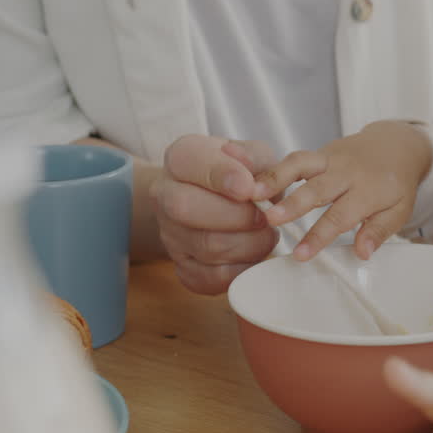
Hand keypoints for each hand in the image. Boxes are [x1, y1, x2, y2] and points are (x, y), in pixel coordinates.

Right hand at [150, 135, 279, 293]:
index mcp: (181, 158)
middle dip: (237, 216)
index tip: (249, 188)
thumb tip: (249, 183)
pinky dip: (241, 268)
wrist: (223, 202)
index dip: (223, 176)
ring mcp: (170, 234)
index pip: (190, 163)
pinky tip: (254, 253)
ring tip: (267, 233)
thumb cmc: (244, 174)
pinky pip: (211, 277)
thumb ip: (255, 160)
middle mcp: (165, 194)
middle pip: (186, 209)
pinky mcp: (183, 267)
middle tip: (265, 216)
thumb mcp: (254, 155)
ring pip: (206, 247)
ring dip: (249, 244)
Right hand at [253, 121, 432, 260]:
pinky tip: (248, 175)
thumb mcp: (399, 210)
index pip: (341, 216)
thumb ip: (378, 231)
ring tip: (251, 193)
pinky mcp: (318, 153)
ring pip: (301, 164)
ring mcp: (330, 159)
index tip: (300, 254)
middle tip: (271, 219)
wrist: (397, 145)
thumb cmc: (395, 182)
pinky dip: (271, 165)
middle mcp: (347, 172)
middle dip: (292, 204)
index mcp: (368, 190)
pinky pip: (293, 157)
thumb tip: (362, 252)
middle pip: (317, 188)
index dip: (319, 236)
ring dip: (275, 177)